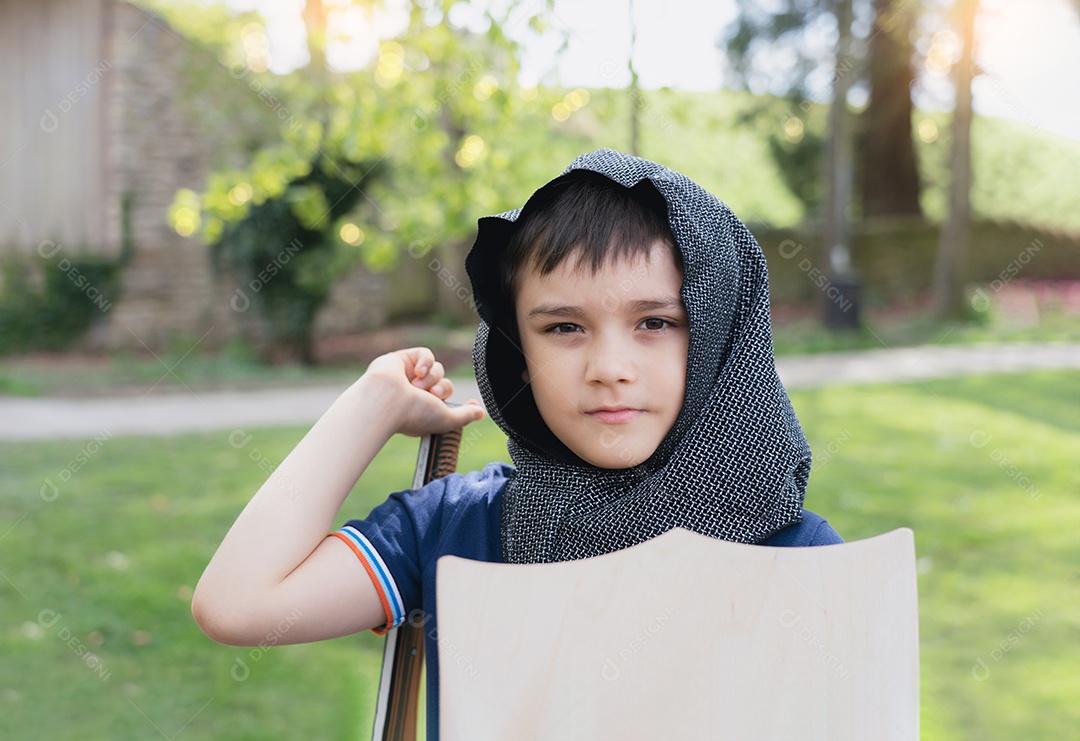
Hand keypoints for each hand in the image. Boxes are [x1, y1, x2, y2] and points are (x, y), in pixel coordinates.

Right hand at [360, 347, 484, 436]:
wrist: (386, 401)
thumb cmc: (413, 414)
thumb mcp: (446, 420)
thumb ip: (465, 416)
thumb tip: (481, 413)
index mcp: (422, 410)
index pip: (447, 402)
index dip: (460, 402)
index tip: (472, 404)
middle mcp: (414, 394)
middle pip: (444, 384)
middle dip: (443, 389)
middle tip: (432, 396)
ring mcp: (408, 377)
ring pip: (437, 369)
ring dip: (432, 378)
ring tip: (417, 387)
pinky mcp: (402, 360)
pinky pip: (426, 354)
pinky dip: (426, 362)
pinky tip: (417, 372)